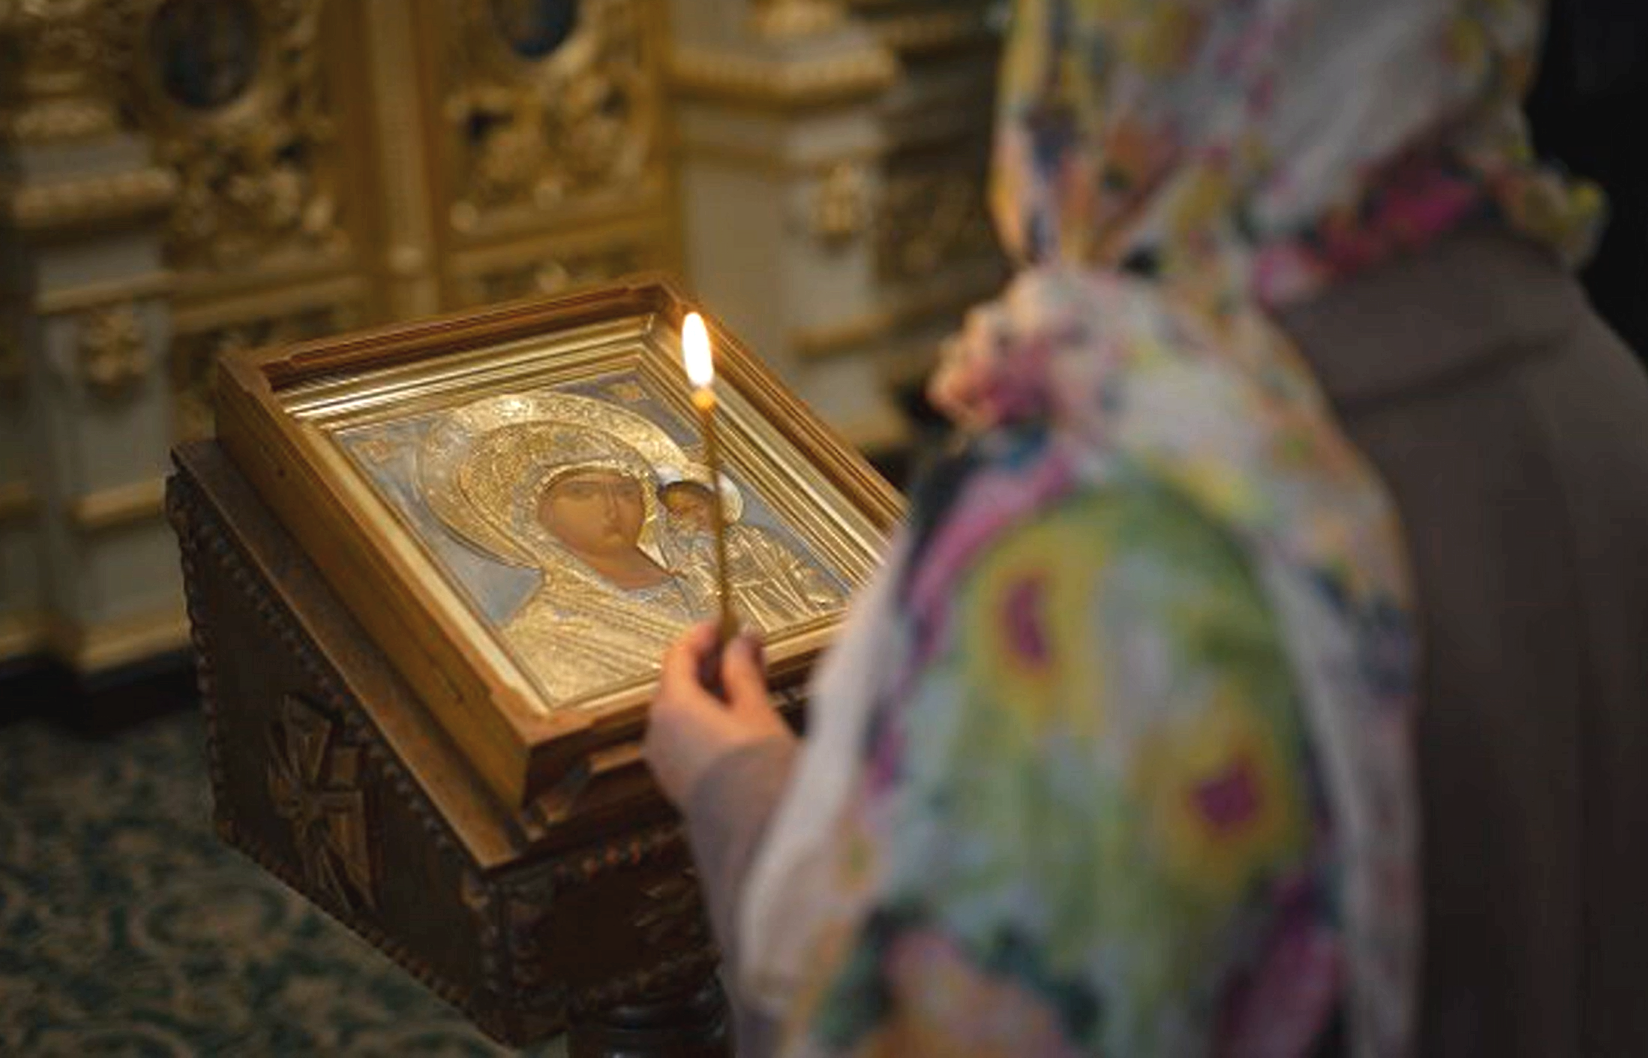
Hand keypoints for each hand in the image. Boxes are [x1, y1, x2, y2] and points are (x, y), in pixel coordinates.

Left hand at [644, 622, 792, 806]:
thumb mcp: (755, 709)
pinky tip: (734, 718)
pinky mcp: (674, 779)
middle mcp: (658, 731)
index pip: (678, 656)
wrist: (752, 831)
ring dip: (708, 693)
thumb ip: (744, 671)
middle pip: (678, 683)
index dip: (701, 636)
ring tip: (747, 684)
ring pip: (680, 712)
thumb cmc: (755, 771)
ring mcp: (663, 758)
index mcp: (672, 706)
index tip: (722, 625)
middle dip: (710, 665)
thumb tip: (742, 642)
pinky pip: (683, 736)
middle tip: (743, 651)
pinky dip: (703, 720)